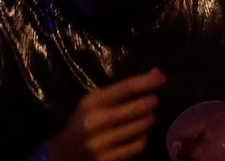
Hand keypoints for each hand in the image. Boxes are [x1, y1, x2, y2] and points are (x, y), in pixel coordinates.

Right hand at [43, 68, 164, 160]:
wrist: (62, 155)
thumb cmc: (83, 122)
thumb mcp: (96, 102)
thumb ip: (124, 88)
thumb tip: (158, 73)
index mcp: (91, 103)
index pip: (126, 88)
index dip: (148, 82)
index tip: (163, 79)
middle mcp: (95, 122)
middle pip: (137, 108)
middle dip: (150, 102)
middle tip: (153, 102)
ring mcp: (100, 143)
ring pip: (139, 128)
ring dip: (148, 121)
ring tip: (146, 118)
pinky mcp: (106, 159)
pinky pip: (136, 146)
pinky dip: (142, 139)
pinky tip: (139, 136)